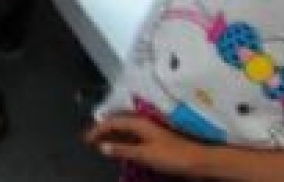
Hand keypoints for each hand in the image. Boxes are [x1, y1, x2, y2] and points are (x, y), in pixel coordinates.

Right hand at [87, 114, 206, 176]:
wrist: (197, 161)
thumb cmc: (171, 156)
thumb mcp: (144, 154)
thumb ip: (122, 149)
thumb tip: (102, 146)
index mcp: (138, 122)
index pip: (111, 122)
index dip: (97, 129)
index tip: (85, 138)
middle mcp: (142, 123)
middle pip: (117, 123)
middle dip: (102, 130)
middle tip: (89, 139)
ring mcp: (149, 130)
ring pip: (124, 129)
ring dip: (111, 135)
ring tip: (100, 143)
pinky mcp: (154, 139)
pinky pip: (131, 136)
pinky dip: (121, 141)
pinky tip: (118, 147)